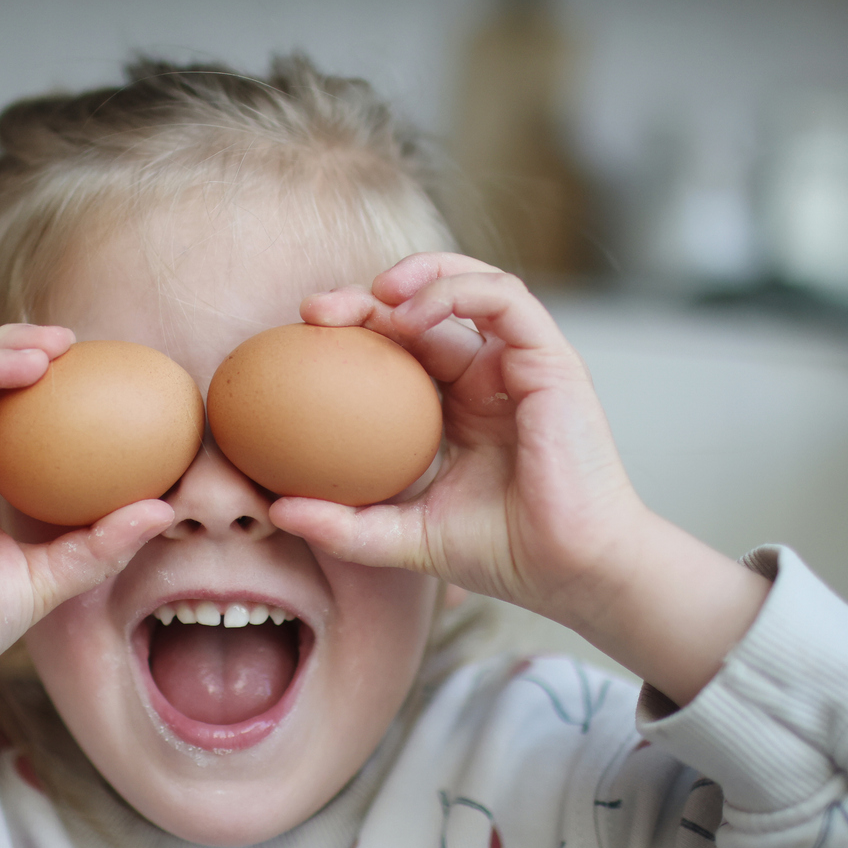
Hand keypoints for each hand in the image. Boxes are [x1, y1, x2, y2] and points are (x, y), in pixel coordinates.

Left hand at [271, 254, 766, 702]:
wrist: (571, 571)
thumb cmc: (504, 555)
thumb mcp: (404, 538)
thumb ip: (345, 525)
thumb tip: (276, 510)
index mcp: (460, 407)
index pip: (401, 349)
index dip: (354, 333)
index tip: (301, 342)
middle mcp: (491, 376)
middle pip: (425, 308)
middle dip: (367, 296)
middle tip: (314, 312)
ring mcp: (523, 364)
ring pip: (471, 284)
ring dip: (419, 275)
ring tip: (371, 295)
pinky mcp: (551, 359)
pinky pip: (505, 298)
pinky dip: (458, 291)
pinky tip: (413, 314)